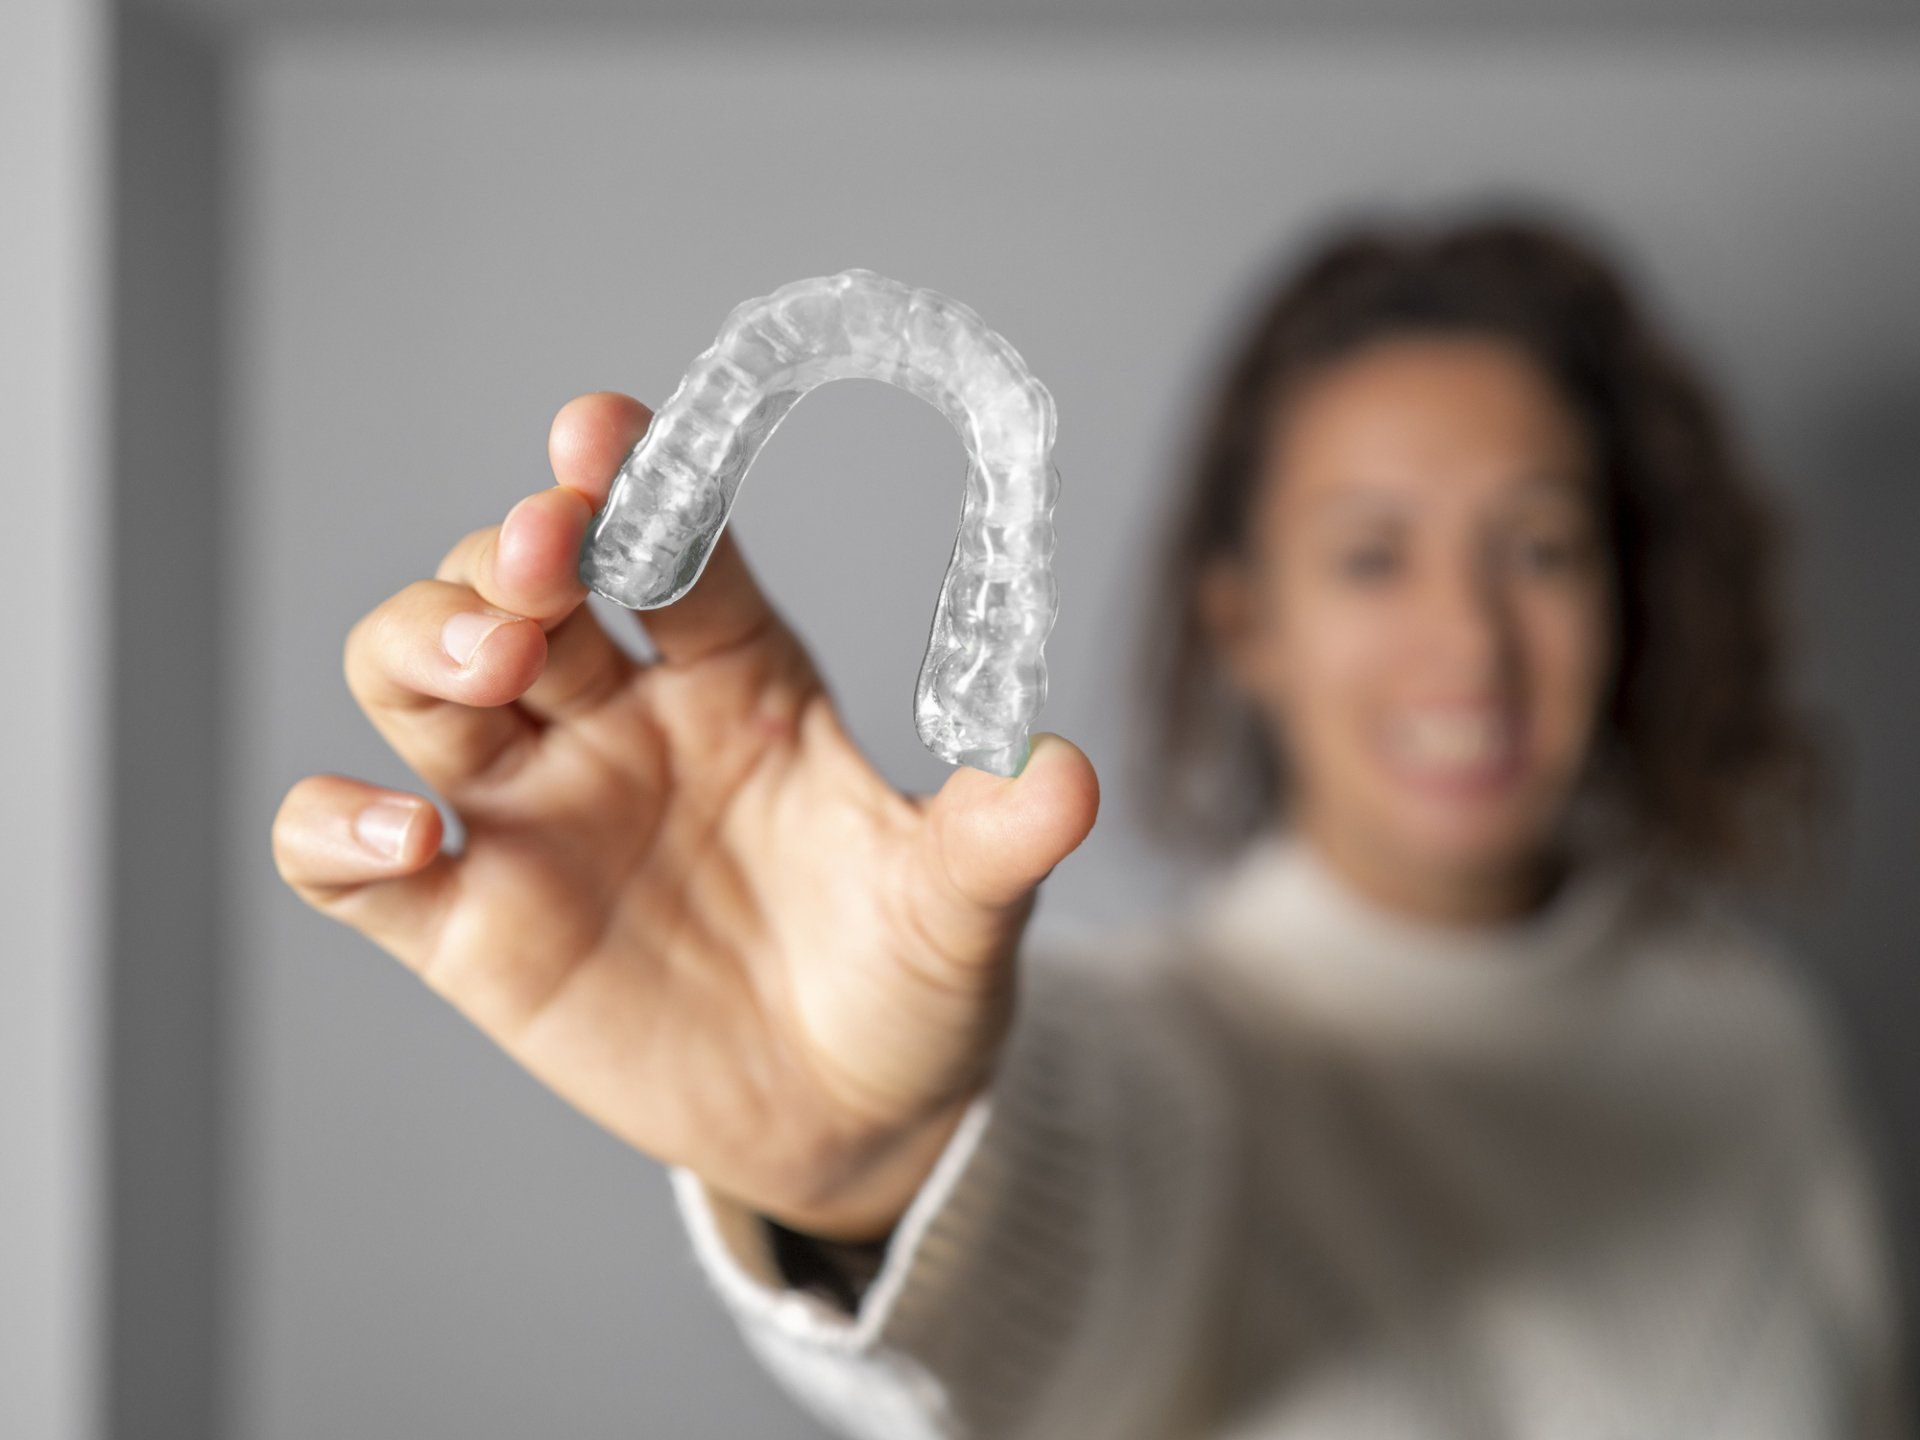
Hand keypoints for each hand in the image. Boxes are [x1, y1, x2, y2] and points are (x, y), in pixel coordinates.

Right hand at [271, 392, 1099, 1240]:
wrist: (853, 1115)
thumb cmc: (905, 976)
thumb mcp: (958, 905)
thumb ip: (995, 836)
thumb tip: (1070, 773)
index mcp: (733, 674)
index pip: (663, 540)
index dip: (630, 477)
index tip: (607, 433)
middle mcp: (617, 719)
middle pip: (512, 583)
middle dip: (509, 552)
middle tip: (552, 560)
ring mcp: (533, 815)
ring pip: (413, 678)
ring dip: (422, 643)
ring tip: (491, 664)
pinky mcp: (470, 925)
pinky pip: (347, 860)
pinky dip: (335, 831)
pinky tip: (406, 837)